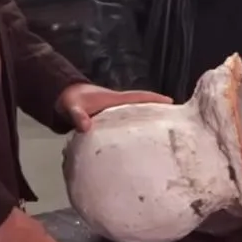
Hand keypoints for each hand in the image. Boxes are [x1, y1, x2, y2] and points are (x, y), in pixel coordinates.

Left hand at [56, 83, 171, 131]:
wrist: (64, 99)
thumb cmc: (71, 101)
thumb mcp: (72, 107)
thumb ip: (77, 116)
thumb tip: (86, 127)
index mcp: (115, 100)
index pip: (138, 97)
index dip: (154, 99)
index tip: (171, 102)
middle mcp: (120, 106)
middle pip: (144, 107)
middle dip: (159, 112)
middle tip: (176, 123)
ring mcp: (117, 113)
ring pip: (137, 116)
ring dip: (149, 122)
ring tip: (164, 137)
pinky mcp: (112, 121)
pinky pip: (128, 125)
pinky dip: (136, 131)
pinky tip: (141, 145)